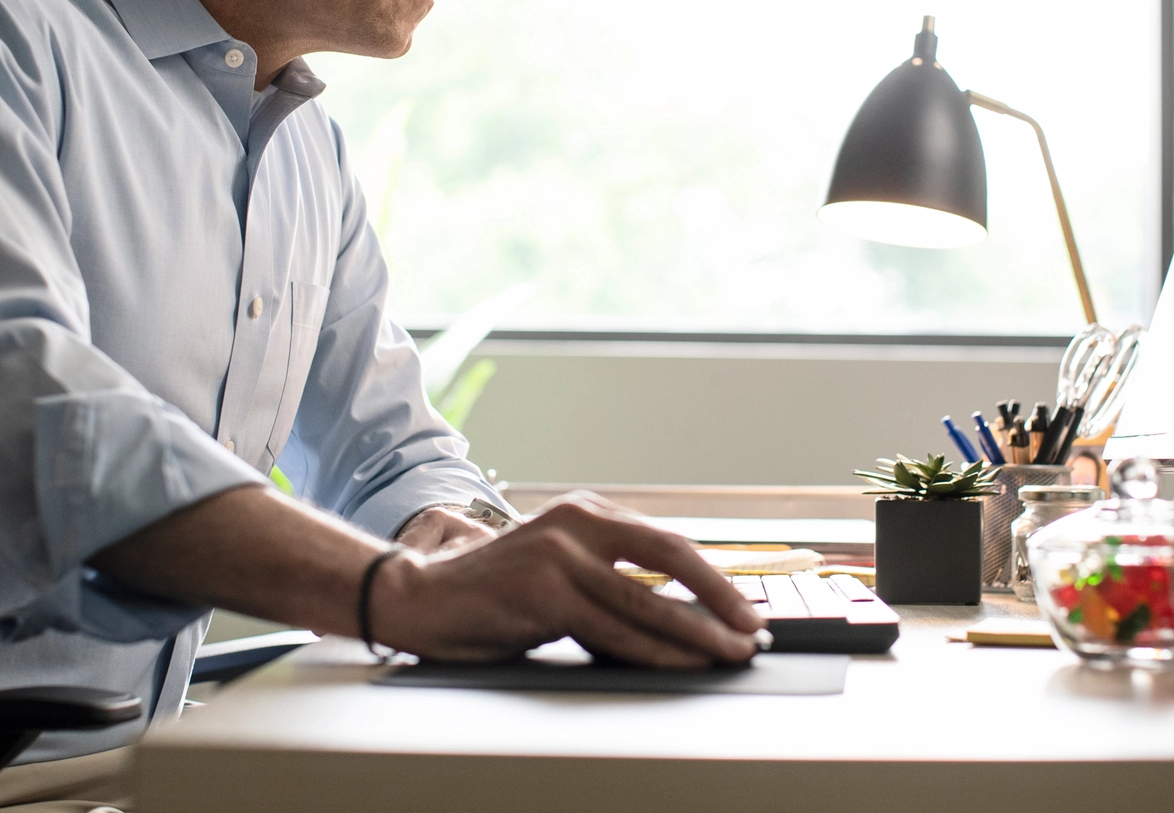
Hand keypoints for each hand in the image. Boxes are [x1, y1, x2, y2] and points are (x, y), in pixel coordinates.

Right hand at [374, 491, 765, 667]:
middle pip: (669, 556)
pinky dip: (655, 650)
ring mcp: (562, 554)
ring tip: (728, 651)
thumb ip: (608, 577)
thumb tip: (678, 612)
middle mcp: (578, 523)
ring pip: (647, 600)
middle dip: (718, 596)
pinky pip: (614, 629)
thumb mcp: (558, 567)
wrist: (423, 597)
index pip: (664, 540)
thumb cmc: (495, 592)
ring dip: (696, 632)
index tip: (739, 604)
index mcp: (586, 512)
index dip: (708, 575)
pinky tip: (680, 662)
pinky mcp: (546, 590)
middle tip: (750, 626)